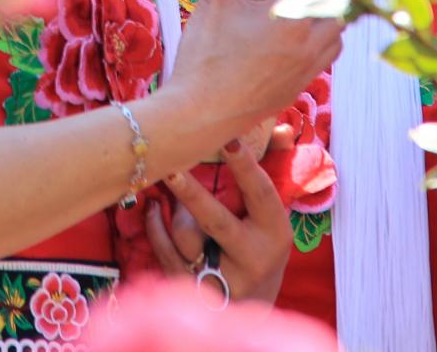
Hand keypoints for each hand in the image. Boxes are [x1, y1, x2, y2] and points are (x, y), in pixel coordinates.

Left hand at [141, 137, 293, 305]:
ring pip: (187, 239)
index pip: (260, 193)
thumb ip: (273, 168)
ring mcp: (222, 280)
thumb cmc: (261, 246)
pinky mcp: (194, 292)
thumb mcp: (272, 215)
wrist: (253, 309)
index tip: (229, 139)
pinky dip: (156, 228)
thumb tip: (283, 127)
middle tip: (171, 168)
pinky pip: (166, 253)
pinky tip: (153, 209)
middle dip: (192, 194)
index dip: (245, 166)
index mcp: (275, 232)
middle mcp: (252, 259)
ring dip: (176, 212)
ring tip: (172, 189)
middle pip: (216, 222)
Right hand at [158, 0, 344, 150]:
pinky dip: (324, 37)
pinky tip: (301, 32)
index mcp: (292, 19)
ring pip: (338, 33)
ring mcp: (306, 69)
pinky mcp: (298, 87)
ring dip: (334, 11)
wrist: (199, 118)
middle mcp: (308, 44)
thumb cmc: (205, 59)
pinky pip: (326, 56)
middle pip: (341, 4)